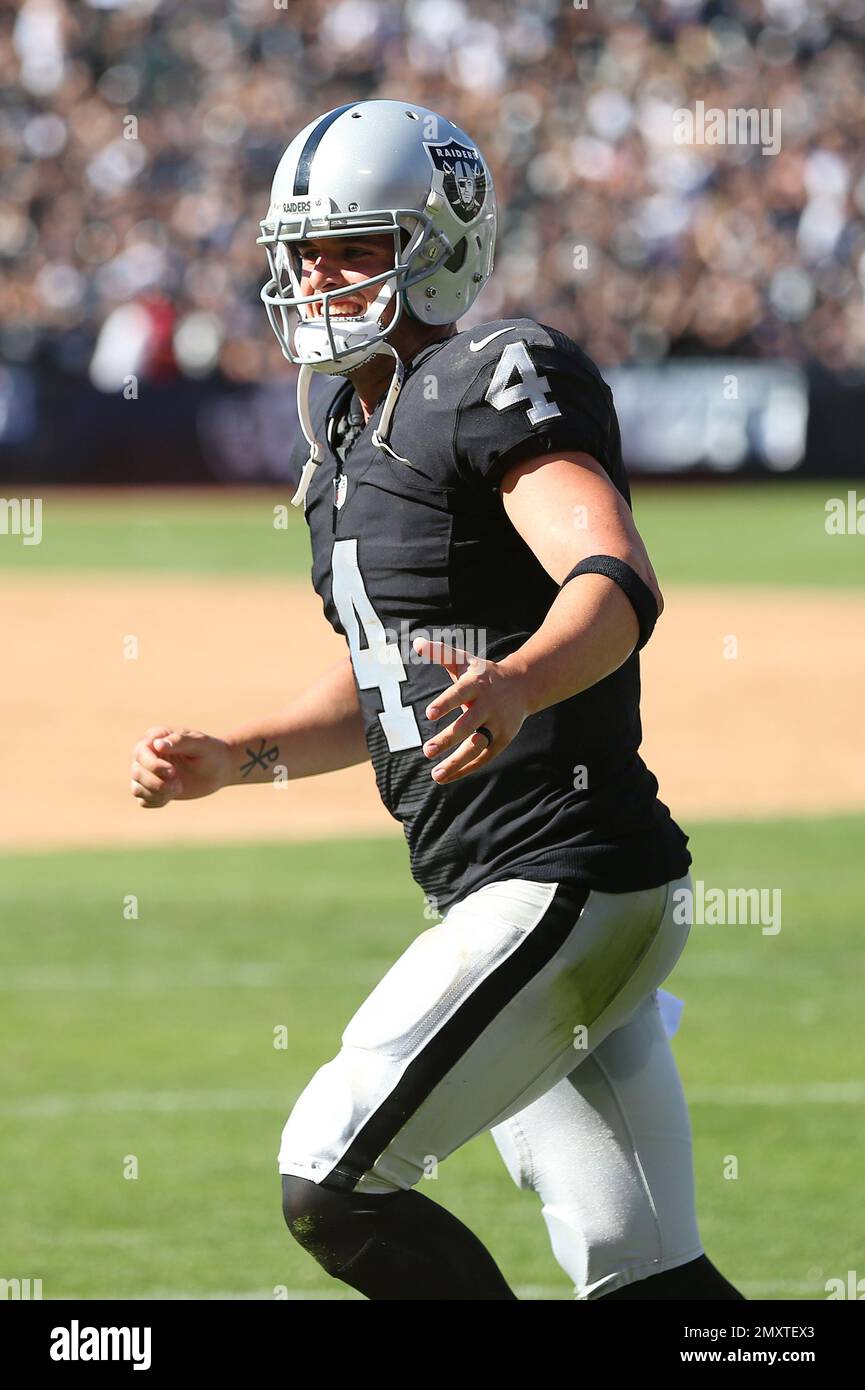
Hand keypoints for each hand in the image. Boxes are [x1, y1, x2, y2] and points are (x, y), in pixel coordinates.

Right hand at [130, 725, 231, 808]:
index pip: (140, 753)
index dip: (153, 765)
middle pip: (136, 772)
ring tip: (178, 788)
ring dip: (156, 793)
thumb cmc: (211, 751)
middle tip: (179, 785)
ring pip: (136, 788)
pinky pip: (143, 800)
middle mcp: (147, 755)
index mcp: (155, 738)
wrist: (220, 768)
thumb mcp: (200, 744)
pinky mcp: (153, 789)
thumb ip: (180, 741)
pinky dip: (156, 801)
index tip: (173, 771)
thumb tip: (158, 744)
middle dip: (156, 783)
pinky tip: (172, 795)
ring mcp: (149, 773)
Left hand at [413, 638, 528, 784]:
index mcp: (477, 685)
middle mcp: (488, 706)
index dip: (446, 703)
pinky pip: (484, 758)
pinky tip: (447, 777)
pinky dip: (466, 768)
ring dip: (457, 762)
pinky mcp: (502, 739)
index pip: (459, 693)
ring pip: (477, 747)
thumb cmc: (484, 674)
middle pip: (468, 725)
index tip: (429, 714)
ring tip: (435, 775)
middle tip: (427, 750)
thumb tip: (418, 642)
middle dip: (448, 738)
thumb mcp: (465, 661)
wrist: (523, 685)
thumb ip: (441, 654)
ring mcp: (498, 724)